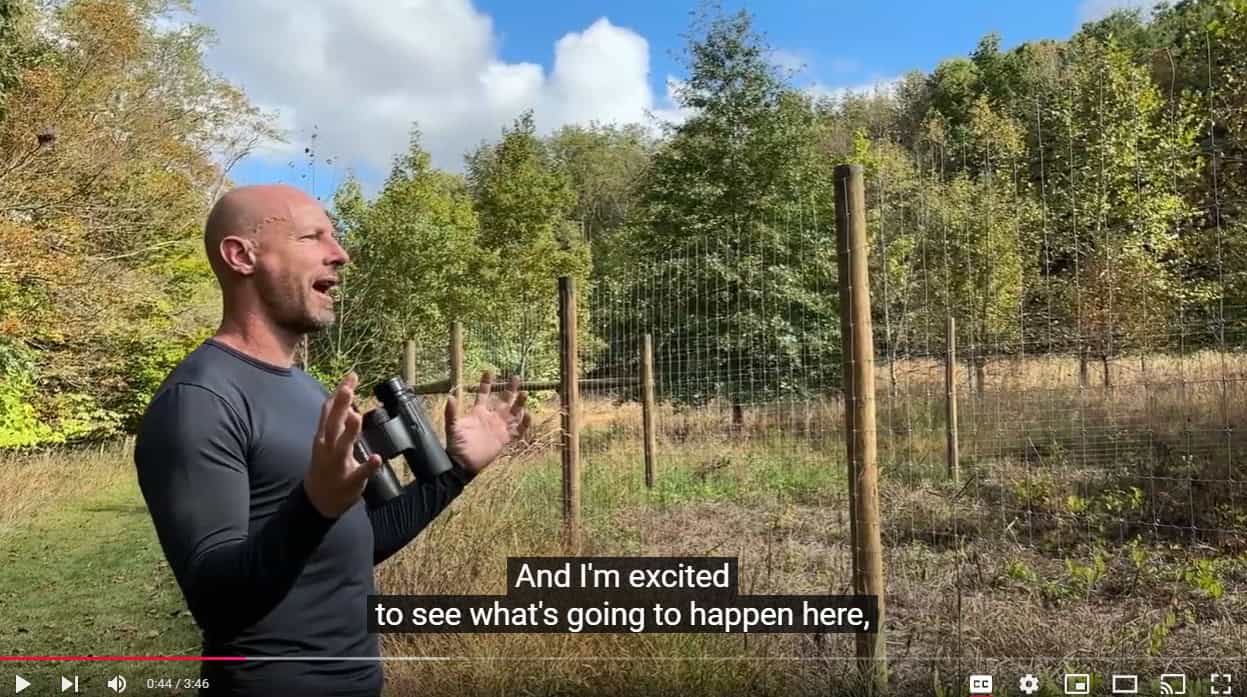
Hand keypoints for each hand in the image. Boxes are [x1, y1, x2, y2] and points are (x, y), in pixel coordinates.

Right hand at [304, 372, 382, 516]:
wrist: (318, 499)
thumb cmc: (325, 464)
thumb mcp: (325, 438)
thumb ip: (334, 417)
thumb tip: (342, 392)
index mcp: (324, 436)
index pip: (330, 411)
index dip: (339, 393)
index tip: (351, 377)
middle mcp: (328, 448)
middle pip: (333, 424)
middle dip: (340, 406)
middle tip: (348, 388)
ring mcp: (337, 464)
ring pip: (342, 446)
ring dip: (350, 432)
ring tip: (357, 417)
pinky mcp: (349, 481)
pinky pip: (359, 473)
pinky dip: (367, 466)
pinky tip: (376, 458)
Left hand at [444, 371, 531, 473]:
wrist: (463, 464)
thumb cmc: (456, 445)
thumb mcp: (452, 427)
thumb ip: (451, 413)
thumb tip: (450, 396)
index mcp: (479, 413)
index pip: (484, 394)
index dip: (486, 383)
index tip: (489, 371)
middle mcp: (491, 418)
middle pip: (504, 400)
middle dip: (510, 389)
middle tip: (516, 377)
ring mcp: (499, 428)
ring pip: (513, 413)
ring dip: (519, 404)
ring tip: (525, 394)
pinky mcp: (505, 439)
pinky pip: (518, 430)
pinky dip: (524, 424)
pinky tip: (528, 415)